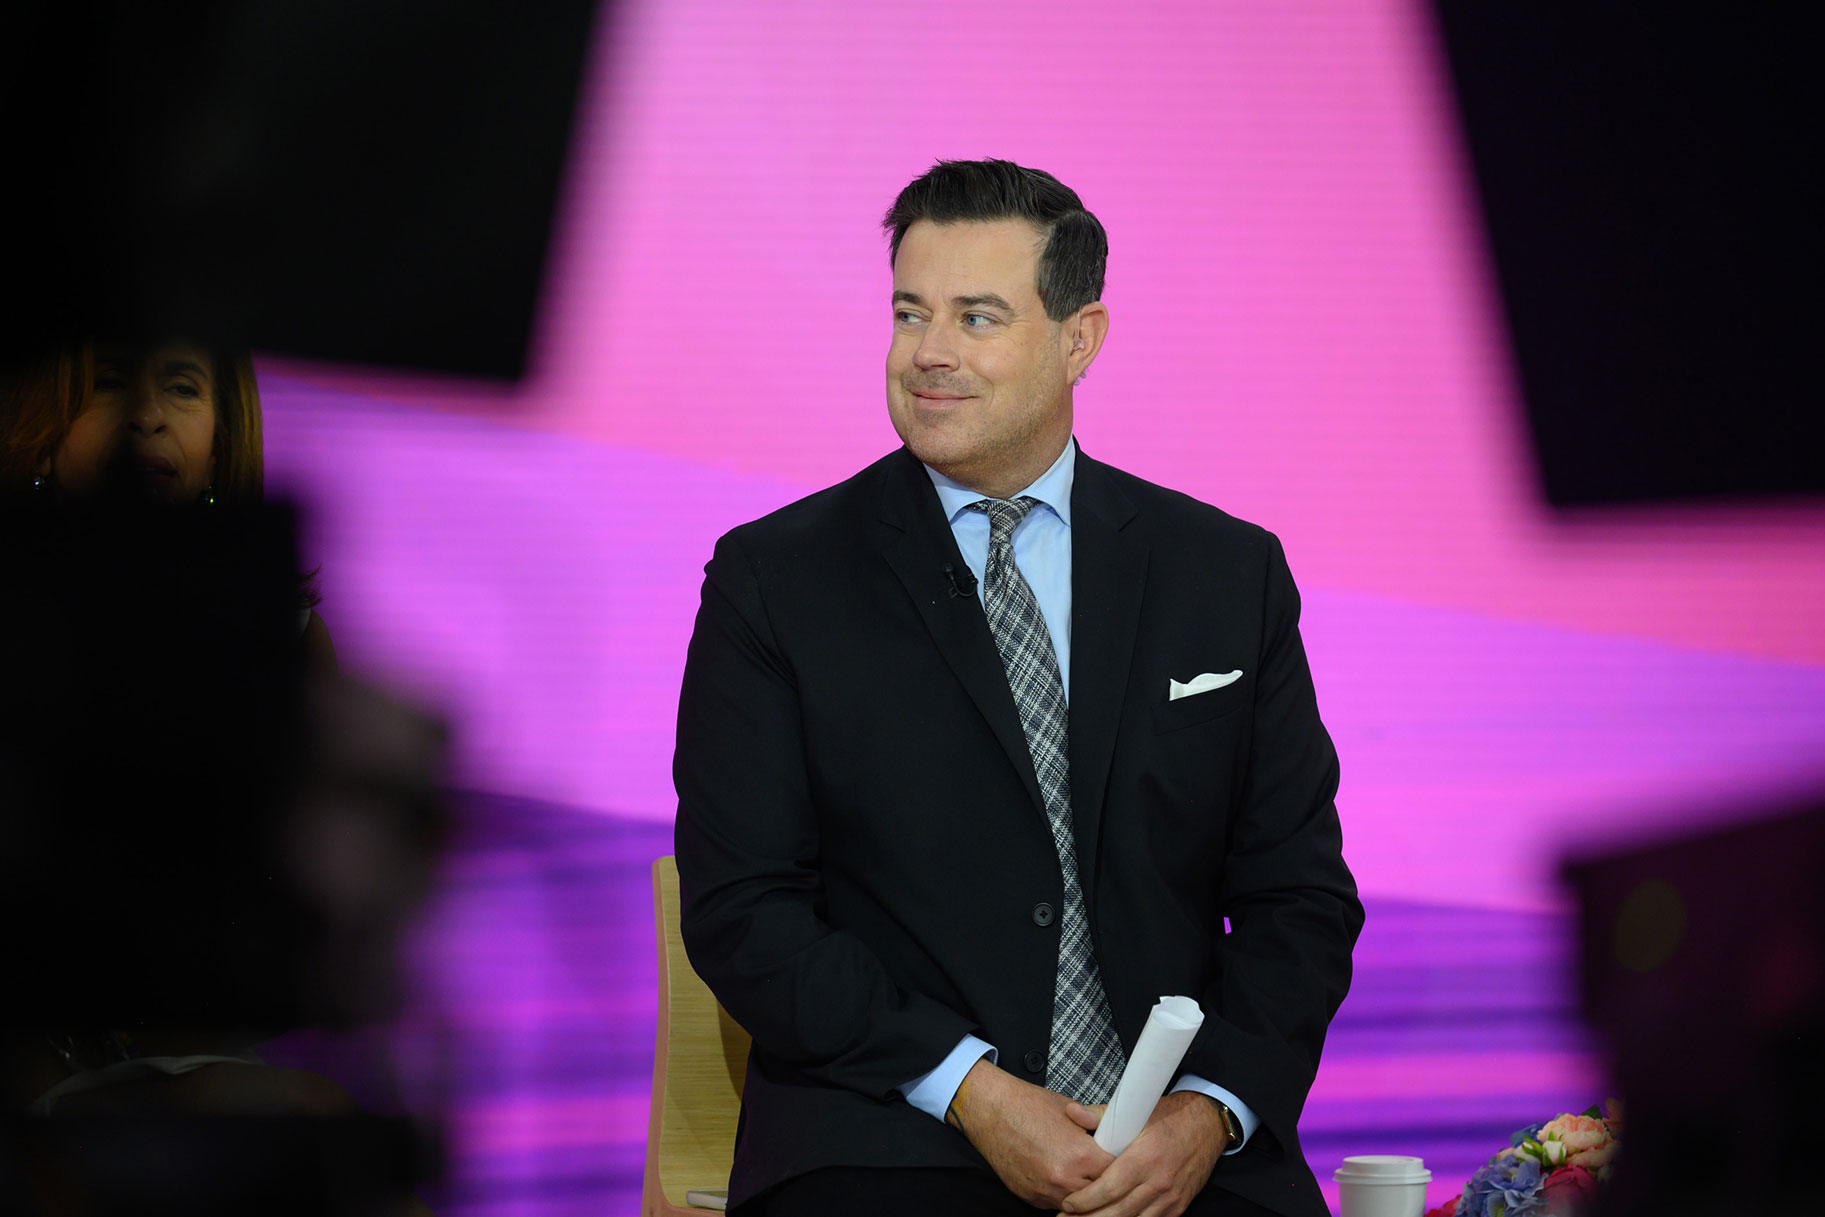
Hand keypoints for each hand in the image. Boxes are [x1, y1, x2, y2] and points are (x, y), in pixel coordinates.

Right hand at [947, 1059, 1114, 1208]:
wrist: (991, 1111)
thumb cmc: (1028, 1105)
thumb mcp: (1070, 1110)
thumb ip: (1094, 1129)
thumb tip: (1114, 1135)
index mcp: (1079, 1155)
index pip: (1115, 1172)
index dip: (1120, 1166)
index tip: (1122, 1162)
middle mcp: (1063, 1178)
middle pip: (1099, 1193)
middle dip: (1104, 1183)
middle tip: (1104, 1171)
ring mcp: (1045, 1191)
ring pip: (1078, 1204)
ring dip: (1084, 1192)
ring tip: (1085, 1178)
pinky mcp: (1031, 1197)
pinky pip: (1055, 1204)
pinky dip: (1063, 1195)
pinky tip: (1064, 1180)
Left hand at [1058, 1091, 1226, 1216]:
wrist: (1207, 1125)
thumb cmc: (1170, 1118)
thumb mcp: (1137, 1111)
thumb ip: (1101, 1115)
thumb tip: (1072, 1112)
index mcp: (1145, 1158)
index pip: (1110, 1188)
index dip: (1086, 1200)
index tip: (1068, 1204)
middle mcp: (1158, 1182)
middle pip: (1118, 1212)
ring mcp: (1170, 1198)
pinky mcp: (1178, 1206)